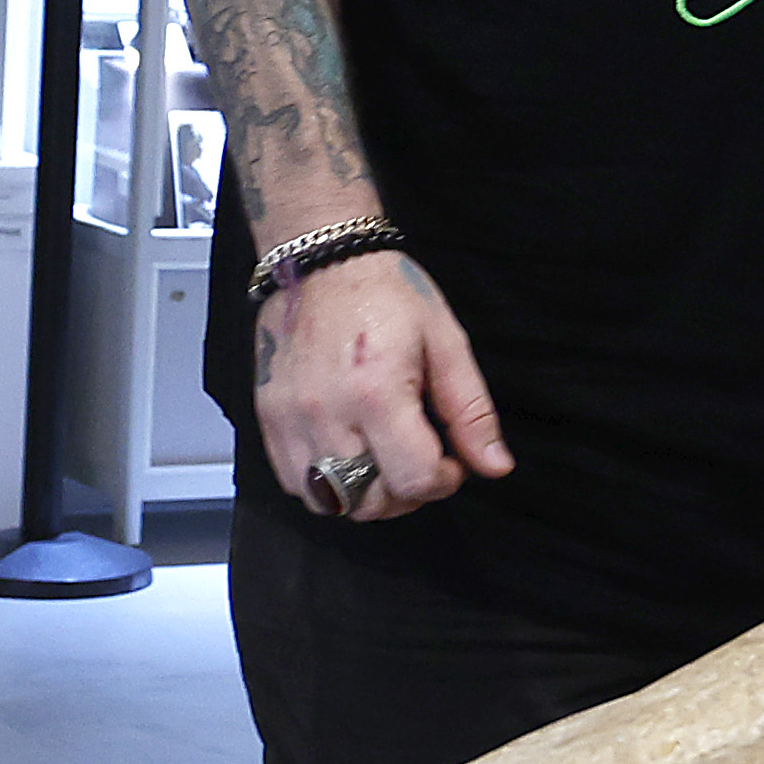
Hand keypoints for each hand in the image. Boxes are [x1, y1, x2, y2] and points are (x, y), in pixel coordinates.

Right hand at [253, 251, 513, 518]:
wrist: (322, 260)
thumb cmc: (386, 294)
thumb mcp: (446, 344)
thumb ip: (471, 412)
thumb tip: (495, 466)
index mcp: (377, 393)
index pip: (414, 479)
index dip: (444, 481)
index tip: (450, 462)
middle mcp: (326, 413)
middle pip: (369, 503)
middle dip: (405, 495)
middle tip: (418, 463)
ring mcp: (290, 418)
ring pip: (327, 502)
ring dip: (363, 495)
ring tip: (383, 462)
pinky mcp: (268, 417)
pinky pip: (295, 482)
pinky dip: (324, 483)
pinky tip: (347, 453)